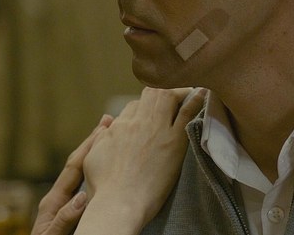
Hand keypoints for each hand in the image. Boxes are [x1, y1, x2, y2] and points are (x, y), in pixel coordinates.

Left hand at [31, 114, 112, 234]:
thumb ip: (66, 217)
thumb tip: (84, 197)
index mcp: (53, 201)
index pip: (73, 168)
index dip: (89, 147)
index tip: (104, 128)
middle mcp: (58, 199)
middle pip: (78, 165)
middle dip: (93, 143)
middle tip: (109, 121)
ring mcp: (63, 206)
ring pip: (83, 175)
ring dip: (95, 156)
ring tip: (110, 137)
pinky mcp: (70, 215)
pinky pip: (85, 190)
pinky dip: (96, 176)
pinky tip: (106, 170)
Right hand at [78, 87, 206, 233]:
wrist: (119, 202)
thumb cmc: (103, 185)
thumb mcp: (91, 156)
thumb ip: (100, 137)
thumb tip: (107, 125)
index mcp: (118, 126)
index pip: (132, 106)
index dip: (143, 108)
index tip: (150, 115)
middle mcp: (137, 122)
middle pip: (150, 94)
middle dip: (160, 91)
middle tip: (171, 95)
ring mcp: (156, 130)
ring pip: (166, 96)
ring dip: (176, 91)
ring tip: (186, 91)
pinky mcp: (173, 142)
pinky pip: (186, 114)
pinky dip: (195, 101)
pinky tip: (202, 92)